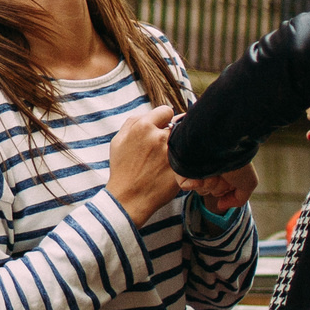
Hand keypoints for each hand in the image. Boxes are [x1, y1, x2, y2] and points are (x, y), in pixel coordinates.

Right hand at [105, 104, 179, 225]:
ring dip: (181, 144)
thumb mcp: (118, 140)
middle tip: (168, 142)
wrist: (128, 198)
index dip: (164, 119)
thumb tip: (149, 114)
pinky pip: (190, 157)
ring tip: (172, 154)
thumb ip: (133, 122)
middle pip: (179, 123)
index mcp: (143, 127)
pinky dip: (187, 159)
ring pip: (186, 140)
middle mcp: (159, 137)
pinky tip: (178, 165)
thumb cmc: (122, 169)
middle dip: (174, 131)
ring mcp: (171, 153)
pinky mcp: (181, 168)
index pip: (166, 110)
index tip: (162, 127)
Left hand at [176, 165, 257, 213]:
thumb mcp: (248, 183)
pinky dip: (196, 182)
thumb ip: (237, 199)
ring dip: (209, 183)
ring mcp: (194, 166)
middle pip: (209, 191)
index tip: (232, 178)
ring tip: (214, 169)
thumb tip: (221, 206)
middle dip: (218, 186)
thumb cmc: (238, 161)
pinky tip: (202, 172)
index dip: (226, 189)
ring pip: (199, 190)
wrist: (225, 145)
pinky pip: (187, 185)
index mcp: (220, 168)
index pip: (219, 190)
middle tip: (223, 172)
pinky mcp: (182, 166)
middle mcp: (206, 166)